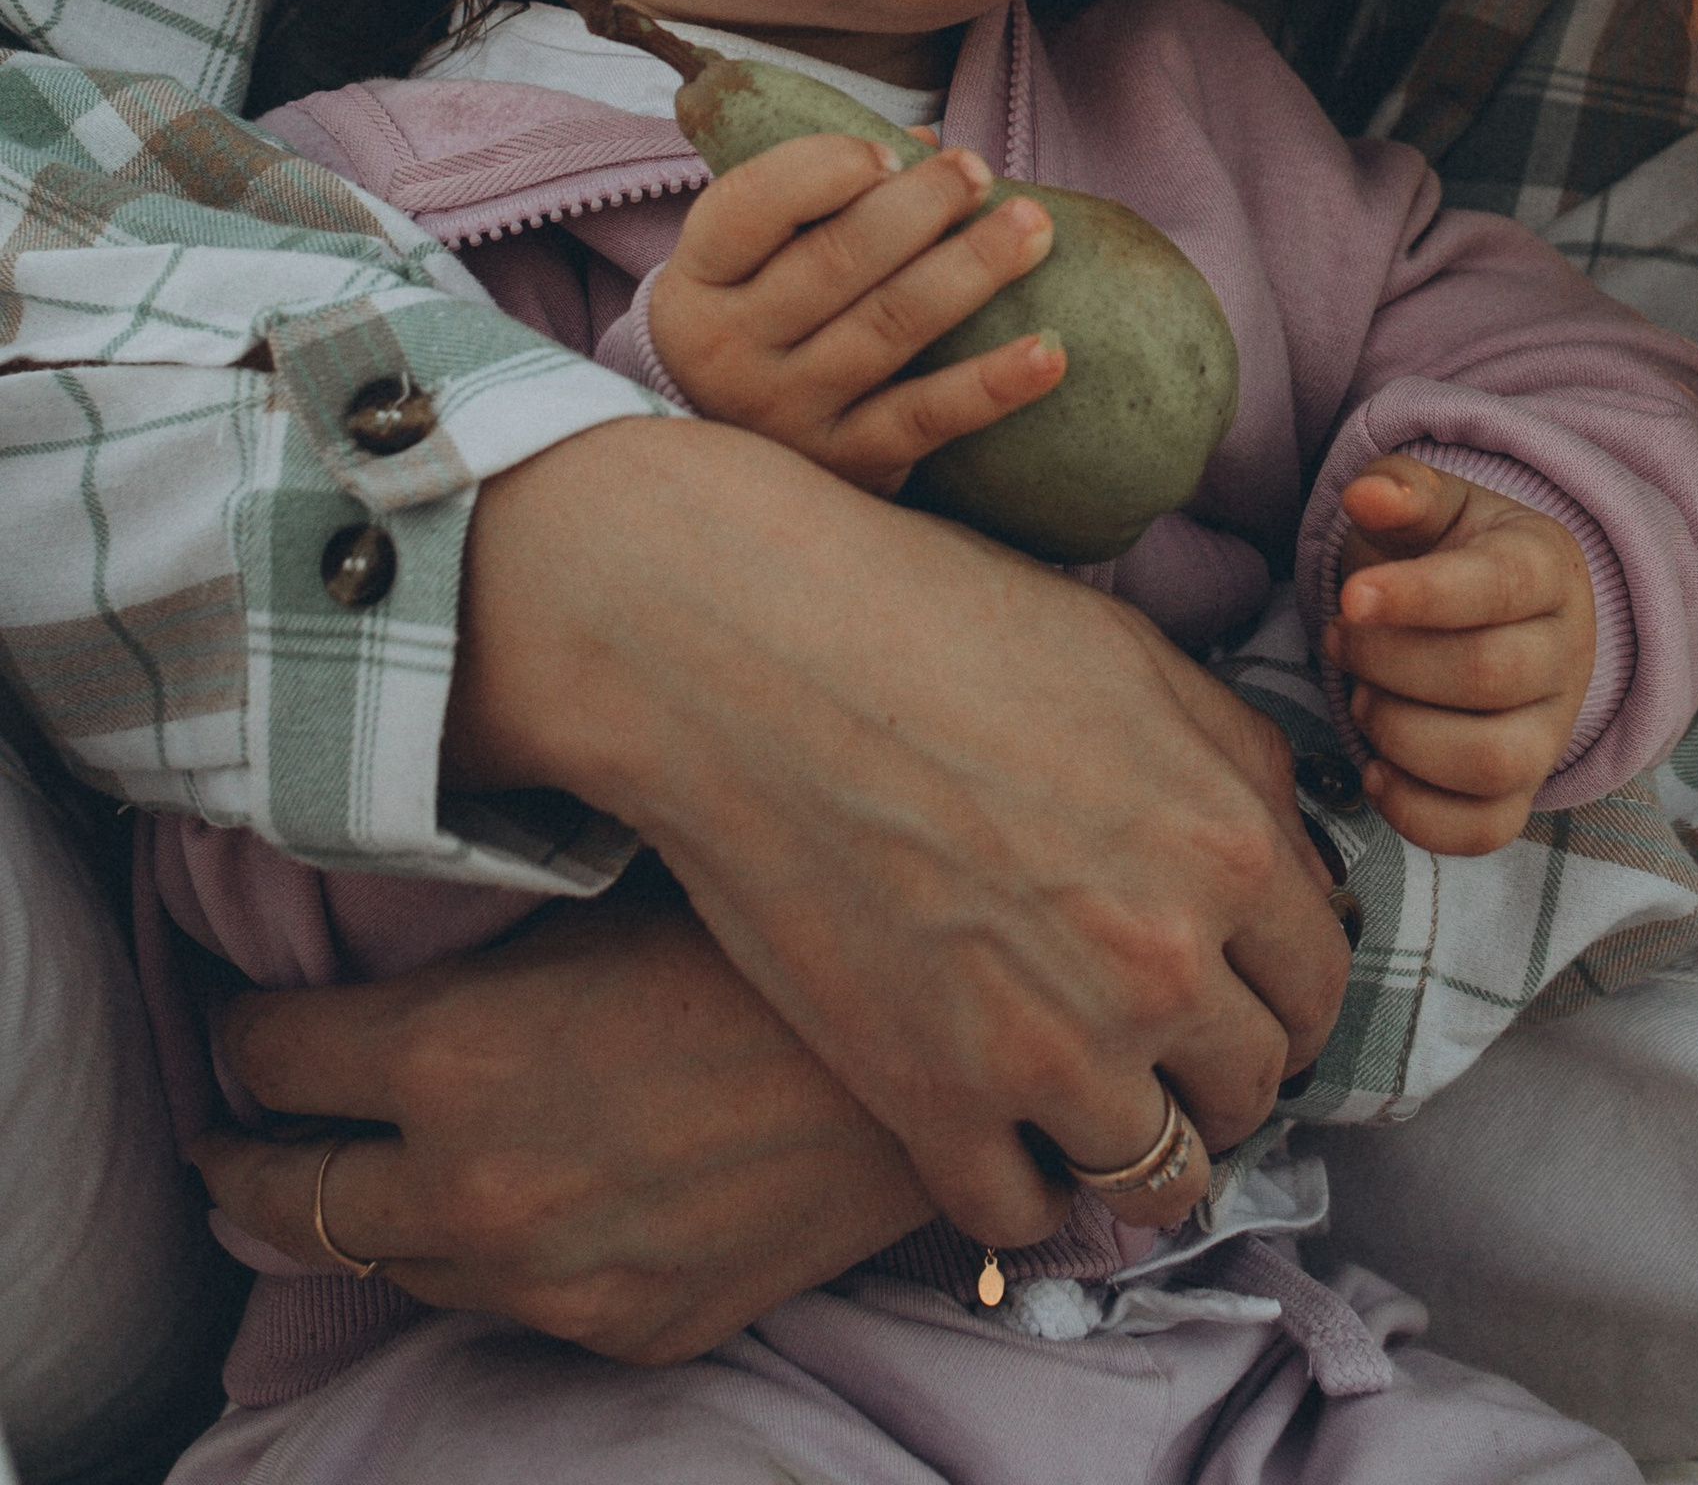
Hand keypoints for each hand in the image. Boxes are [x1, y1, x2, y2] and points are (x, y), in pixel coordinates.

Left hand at [190, 873, 931, 1362]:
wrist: (941, 1051)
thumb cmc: (774, 927)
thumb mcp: (598, 889)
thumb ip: (473, 930)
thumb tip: (382, 894)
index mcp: (453, 1055)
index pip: (261, 1054)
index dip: (239, 1018)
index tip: (240, 1003)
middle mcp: (474, 1190)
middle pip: (283, 1193)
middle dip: (244, 1148)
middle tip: (234, 1117)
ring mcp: (550, 1282)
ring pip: (387, 1264)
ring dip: (361, 1209)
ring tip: (354, 1161)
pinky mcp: (625, 1332)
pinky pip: (504, 1303)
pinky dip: (480, 1251)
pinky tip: (502, 1196)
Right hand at [445, 417, 1348, 1246]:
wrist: (756, 656)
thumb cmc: (943, 623)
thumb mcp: (1136, 661)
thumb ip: (1240, 771)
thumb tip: (1300, 865)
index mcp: (1227, 846)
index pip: (1320, 981)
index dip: (1288, 993)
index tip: (1251, 998)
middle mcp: (1163, 965)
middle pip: (1252, 1085)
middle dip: (1224, 1074)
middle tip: (1176, 1057)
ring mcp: (1052, 1051)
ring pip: (1160, 1178)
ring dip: (1144, 1151)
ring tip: (1103, 1118)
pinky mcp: (934, 1105)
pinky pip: (1022, 1215)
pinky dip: (1027, 1194)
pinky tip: (1009, 1146)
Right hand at [645, 130, 1065, 490]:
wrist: (722, 462)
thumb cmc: (762, 314)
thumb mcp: (758, 254)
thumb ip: (825, 191)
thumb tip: (928, 144)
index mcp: (697, 279)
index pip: (751, 205)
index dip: (824, 169)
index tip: (889, 154)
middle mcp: (727, 351)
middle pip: (835, 263)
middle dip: (920, 207)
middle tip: (980, 172)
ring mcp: (784, 414)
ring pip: (888, 328)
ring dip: (969, 271)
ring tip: (1032, 229)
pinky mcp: (845, 465)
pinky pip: (926, 418)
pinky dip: (991, 386)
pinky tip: (1048, 352)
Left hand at [1327, 454, 1597, 852]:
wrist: (1496, 613)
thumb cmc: (1452, 552)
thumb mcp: (1434, 506)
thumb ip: (1403, 489)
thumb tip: (1366, 494)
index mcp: (1547, 569)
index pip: (1497, 588)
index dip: (1419, 597)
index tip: (1350, 599)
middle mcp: (1566, 656)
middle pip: (1489, 676)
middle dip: (1392, 662)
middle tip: (1341, 641)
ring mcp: (1550, 734)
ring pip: (1493, 762)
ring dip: (1403, 736)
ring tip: (1361, 701)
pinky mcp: (1523, 794)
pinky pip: (1487, 830)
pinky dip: (1420, 814)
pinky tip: (1376, 771)